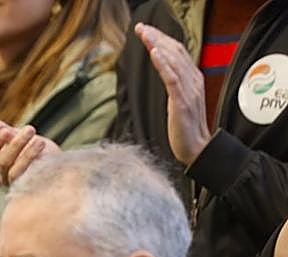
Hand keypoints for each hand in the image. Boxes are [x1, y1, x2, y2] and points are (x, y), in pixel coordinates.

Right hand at [0, 118, 60, 186]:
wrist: (60, 164)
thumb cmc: (38, 149)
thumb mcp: (20, 136)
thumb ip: (1, 130)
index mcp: (1, 161)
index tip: (6, 130)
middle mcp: (6, 174)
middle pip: (3, 161)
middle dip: (16, 143)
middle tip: (30, 129)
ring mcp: (18, 183)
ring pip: (14, 171)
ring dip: (27, 154)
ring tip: (40, 141)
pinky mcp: (30, 188)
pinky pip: (27, 177)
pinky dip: (34, 165)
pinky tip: (44, 154)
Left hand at [136, 23, 209, 165]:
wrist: (196, 148)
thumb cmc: (185, 128)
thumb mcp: (179, 100)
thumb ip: (175, 84)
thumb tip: (164, 71)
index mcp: (193, 79)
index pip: (177, 51)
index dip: (162, 39)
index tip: (146, 31)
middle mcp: (193, 80)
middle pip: (175, 51)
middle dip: (157, 37)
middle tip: (140, 27)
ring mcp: (189, 90)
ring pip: (174, 61)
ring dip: (158, 45)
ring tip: (145, 34)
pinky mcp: (182, 102)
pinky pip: (173, 78)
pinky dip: (164, 64)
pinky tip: (155, 53)